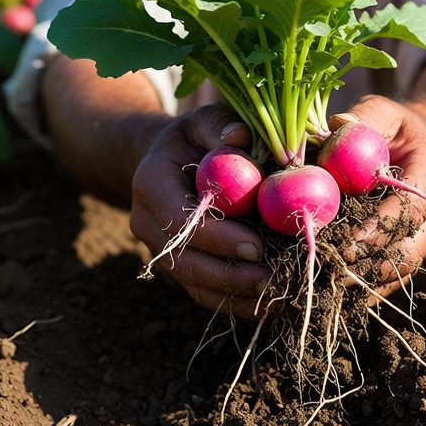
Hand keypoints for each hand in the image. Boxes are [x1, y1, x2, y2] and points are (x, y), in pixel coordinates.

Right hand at [129, 106, 270, 317]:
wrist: (168, 159)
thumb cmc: (194, 137)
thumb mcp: (204, 121)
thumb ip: (220, 126)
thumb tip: (240, 138)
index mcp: (150, 183)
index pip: (179, 220)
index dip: (217, 237)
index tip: (257, 245)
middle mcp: (146, 222)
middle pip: (184, 261)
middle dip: (229, 276)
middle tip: (273, 278)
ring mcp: (160, 249)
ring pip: (194, 283)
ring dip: (236, 295)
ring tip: (278, 295)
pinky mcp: (178, 265)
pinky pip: (204, 291)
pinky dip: (235, 302)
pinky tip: (269, 304)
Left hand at [328, 96, 425, 298]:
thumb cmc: (397, 126)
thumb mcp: (381, 110)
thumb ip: (360, 119)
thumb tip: (330, 134)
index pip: (408, 210)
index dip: (376, 230)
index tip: (342, 243)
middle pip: (407, 251)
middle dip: (365, 268)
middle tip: (324, 272)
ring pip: (401, 270)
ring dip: (363, 282)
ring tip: (323, 285)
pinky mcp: (421, 249)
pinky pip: (395, 273)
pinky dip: (366, 284)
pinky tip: (334, 288)